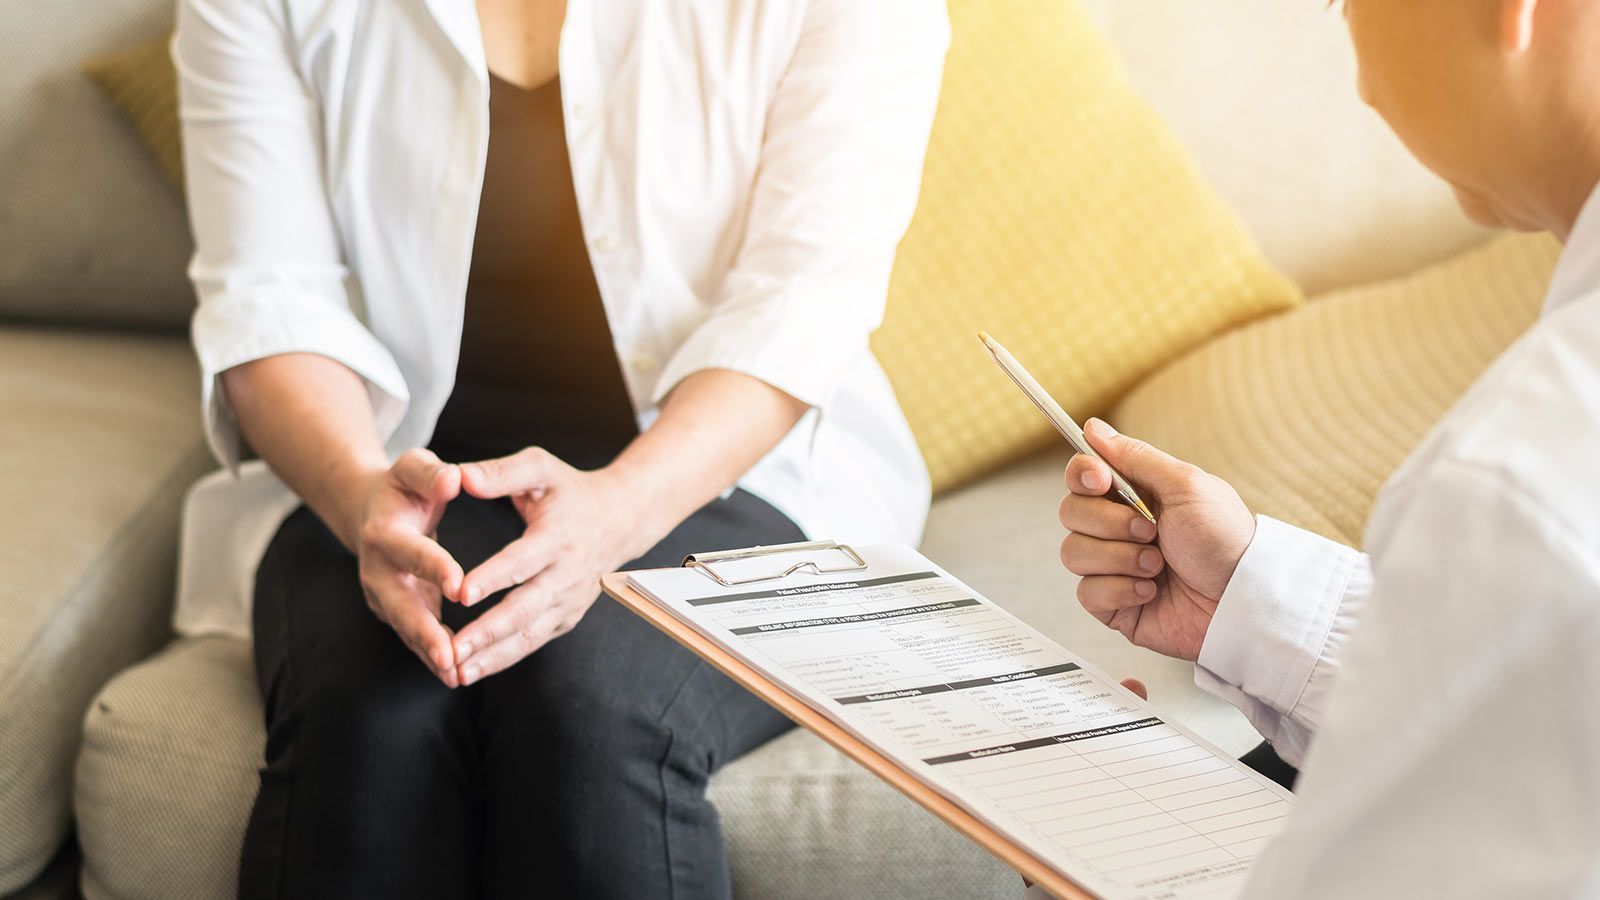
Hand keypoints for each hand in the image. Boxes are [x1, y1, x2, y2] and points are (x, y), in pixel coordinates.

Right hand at [355, 449, 465, 685]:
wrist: (374, 511)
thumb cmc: (405, 487)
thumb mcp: (414, 467)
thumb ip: (431, 473)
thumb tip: (453, 478)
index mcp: (385, 531)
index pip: (411, 551)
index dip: (433, 566)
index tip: (459, 584)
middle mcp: (377, 568)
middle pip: (399, 603)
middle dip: (423, 630)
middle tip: (449, 654)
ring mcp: (382, 595)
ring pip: (405, 628)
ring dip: (428, 652)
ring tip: (455, 674)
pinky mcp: (394, 611)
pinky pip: (413, 637)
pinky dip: (431, 656)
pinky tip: (456, 675)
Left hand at [451, 447, 650, 684]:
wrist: (620, 519)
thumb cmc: (570, 491)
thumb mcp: (540, 468)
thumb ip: (499, 472)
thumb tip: (459, 476)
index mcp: (558, 536)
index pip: (523, 561)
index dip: (493, 578)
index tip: (461, 593)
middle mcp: (566, 574)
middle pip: (525, 609)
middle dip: (488, 632)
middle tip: (452, 649)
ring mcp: (568, 600)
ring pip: (529, 635)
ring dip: (493, 656)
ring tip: (457, 673)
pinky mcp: (566, 617)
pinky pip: (533, 642)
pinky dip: (503, 659)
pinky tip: (473, 670)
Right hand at [1058, 419, 1254, 660]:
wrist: (1242, 599)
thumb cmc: (1225, 539)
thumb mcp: (1186, 485)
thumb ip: (1135, 456)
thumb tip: (1093, 427)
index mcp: (1134, 495)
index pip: (1082, 476)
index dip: (1082, 475)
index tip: (1101, 480)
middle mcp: (1118, 528)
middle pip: (1071, 512)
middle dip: (1109, 522)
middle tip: (1151, 531)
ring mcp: (1112, 566)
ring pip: (1073, 553)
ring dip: (1119, 558)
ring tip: (1157, 565)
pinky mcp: (1113, 604)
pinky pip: (1086, 593)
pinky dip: (1120, 589)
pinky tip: (1151, 590)